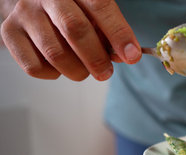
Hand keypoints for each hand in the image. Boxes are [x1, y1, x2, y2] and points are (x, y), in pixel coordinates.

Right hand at [0, 0, 140, 80]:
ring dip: (77, 70)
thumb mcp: (93, 13)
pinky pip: (35, 66)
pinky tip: (60, 67)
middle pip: (75, 29)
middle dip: (96, 58)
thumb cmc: (72, 10)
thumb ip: (109, 32)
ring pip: (55, 53)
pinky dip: (54, 74)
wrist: (32, 2)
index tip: (132, 55)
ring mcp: (24, 13)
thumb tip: (126, 56)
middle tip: (106, 73)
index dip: (119, 33)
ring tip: (84, 71)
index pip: (100, 6)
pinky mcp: (9, 33)